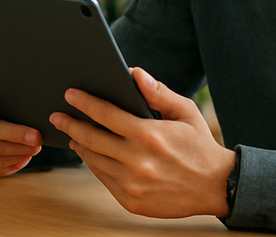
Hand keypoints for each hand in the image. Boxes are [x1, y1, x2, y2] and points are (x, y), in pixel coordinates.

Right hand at [0, 87, 41, 176]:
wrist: (2, 119)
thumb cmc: (2, 100)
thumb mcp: (0, 91)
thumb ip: (3, 92)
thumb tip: (25, 99)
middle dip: (11, 132)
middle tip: (34, 135)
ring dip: (17, 149)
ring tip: (36, 145)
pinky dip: (13, 160)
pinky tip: (27, 154)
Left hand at [50, 67, 234, 218]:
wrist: (218, 187)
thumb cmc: (199, 146)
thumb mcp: (185, 112)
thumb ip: (158, 92)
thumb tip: (133, 72)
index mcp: (149, 135)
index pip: (105, 114)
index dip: (84, 103)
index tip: (70, 95)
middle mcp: (138, 161)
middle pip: (91, 139)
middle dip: (71, 124)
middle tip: (57, 115)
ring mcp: (133, 184)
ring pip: (94, 161)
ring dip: (80, 145)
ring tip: (73, 134)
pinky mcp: (132, 201)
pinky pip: (103, 179)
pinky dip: (94, 165)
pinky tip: (91, 155)